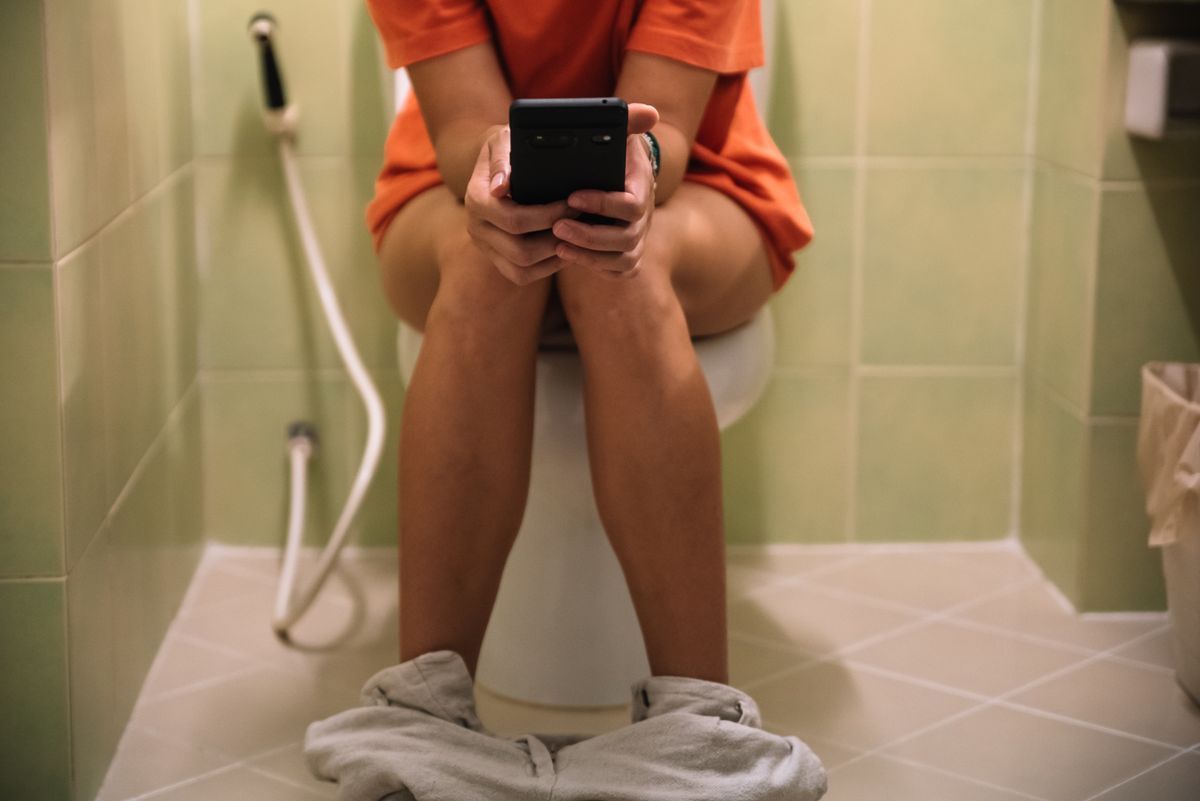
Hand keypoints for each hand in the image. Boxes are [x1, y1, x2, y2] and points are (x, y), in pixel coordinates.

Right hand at [464, 124, 570, 285]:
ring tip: (578, 238)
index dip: (549, 216)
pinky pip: (521, 275)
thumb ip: (503, 158)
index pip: (515, 220)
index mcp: (476, 199)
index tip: (573, 205)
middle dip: (557, 239)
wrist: (495, 165)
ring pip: (522, 269)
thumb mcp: (503, 140)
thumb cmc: (507, 148)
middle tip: (582, 225)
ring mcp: (485, 246)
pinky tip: (566, 250)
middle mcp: (476, 227)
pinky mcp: (496, 258)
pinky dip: (547, 267)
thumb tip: (500, 186)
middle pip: (520, 251)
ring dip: (554, 257)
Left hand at [551, 103, 659, 278]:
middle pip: (626, 239)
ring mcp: (638, 240)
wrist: (620, 175)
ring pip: (622, 259)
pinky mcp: (626, 256)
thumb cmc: (613, 152)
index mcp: (642, 188)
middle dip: (589, 235)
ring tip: (557, 243)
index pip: (632, 205)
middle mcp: (645, 218)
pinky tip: (567, 255)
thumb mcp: (619, 133)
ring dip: (588, 254)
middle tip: (556, 226)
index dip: (603, 205)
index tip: (572, 196)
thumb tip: (649, 113)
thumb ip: (629, 120)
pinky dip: (594, 266)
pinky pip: (618, 271)